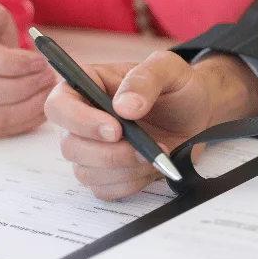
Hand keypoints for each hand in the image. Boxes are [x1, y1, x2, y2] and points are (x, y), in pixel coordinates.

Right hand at [45, 52, 257, 199]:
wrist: (199, 115)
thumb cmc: (178, 87)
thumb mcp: (168, 69)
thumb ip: (145, 79)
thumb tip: (123, 107)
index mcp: (86, 86)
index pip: (58, 106)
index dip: (79, 121)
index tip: (115, 129)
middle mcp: (83, 119)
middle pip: (70, 146)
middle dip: (109, 153)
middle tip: (145, 148)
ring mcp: (93, 149)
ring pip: (86, 172)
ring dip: (124, 169)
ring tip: (156, 153)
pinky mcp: (108, 173)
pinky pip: (105, 190)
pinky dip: (131, 183)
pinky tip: (151, 167)